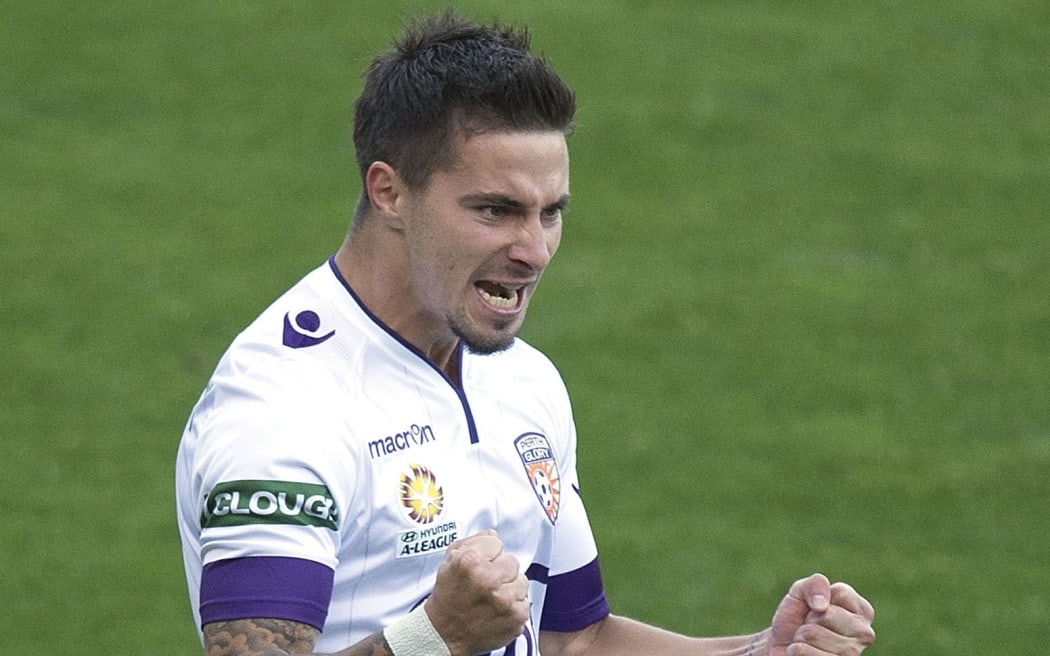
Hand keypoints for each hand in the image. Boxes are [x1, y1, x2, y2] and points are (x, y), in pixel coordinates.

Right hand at [425, 529, 529, 655]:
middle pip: (512, 561)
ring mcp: (504, 601)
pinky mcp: (516, 618)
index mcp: (470, 562)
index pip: (496, 542)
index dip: (487, 553)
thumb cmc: (448, 596)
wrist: (443, 633)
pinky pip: (525, 602)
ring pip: (522, 581)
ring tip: (492, 597)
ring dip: (510, 588)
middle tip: (486, 583)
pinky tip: (497, 610)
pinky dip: (513, 606)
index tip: (479, 564)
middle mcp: (488, 580)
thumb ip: (473, 541)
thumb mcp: (449, 560)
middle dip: (501, 570)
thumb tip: (494, 535)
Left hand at [768, 573, 874, 655]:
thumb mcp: (802, 591)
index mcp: (862, 611)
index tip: (817, 608)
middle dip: (809, 618)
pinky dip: (796, 650)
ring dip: (801, 636)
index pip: (840, 593)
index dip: (819, 599)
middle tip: (809, 626)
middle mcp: (864, 635)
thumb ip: (815, 584)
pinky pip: (806, 653)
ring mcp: (852, 655)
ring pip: (813, 634)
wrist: (783, 646)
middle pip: (826, 615)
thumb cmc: (797, 617)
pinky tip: (803, 654)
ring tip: (806, 641)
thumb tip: (821, 606)